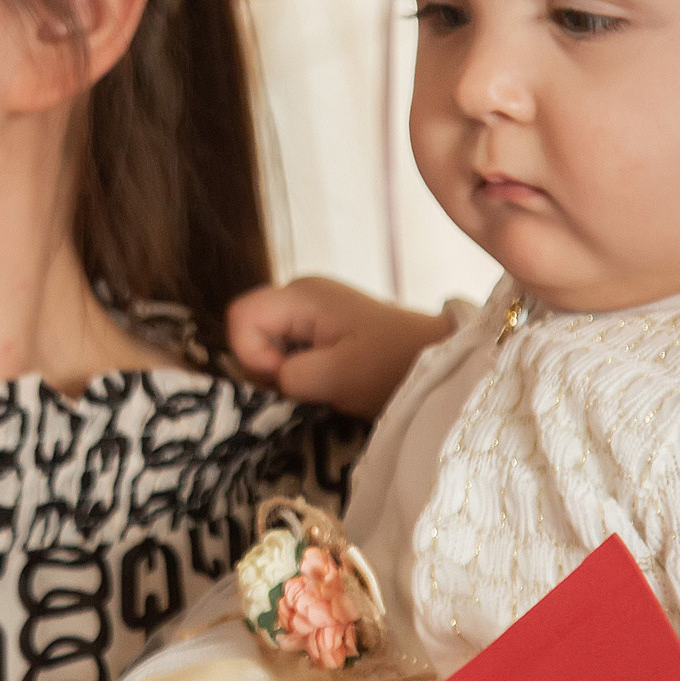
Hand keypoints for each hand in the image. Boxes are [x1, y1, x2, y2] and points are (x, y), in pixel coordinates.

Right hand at [227, 277, 452, 419]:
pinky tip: (322, 380)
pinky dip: (294, 367)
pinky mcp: (319, 324)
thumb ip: (291, 376)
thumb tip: (271, 379)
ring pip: (266, 339)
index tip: (285, 380)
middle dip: (264, 364)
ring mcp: (309, 308)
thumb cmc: (392, 365)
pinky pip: (286, 345)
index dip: (251, 354)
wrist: (438, 360)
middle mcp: (299, 292)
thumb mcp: (339, 377)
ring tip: (317, 385)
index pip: (241, 316)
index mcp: (301, 295)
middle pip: (249, 326)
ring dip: (281, 369)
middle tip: (302, 388)